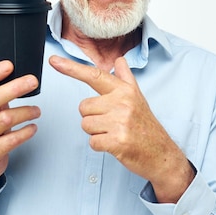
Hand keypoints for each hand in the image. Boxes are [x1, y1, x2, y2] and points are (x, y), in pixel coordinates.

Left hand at [49, 55, 194, 202]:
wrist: (162, 154)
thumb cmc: (146, 126)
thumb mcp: (138, 98)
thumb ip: (125, 78)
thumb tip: (119, 60)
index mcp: (125, 90)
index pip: (94, 75)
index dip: (71, 68)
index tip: (54, 61)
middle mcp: (123, 102)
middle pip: (83, 107)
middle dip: (93, 118)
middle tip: (112, 124)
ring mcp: (120, 121)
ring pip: (85, 125)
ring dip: (96, 132)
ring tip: (115, 133)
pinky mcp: (117, 140)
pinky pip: (92, 141)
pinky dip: (100, 146)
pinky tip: (115, 144)